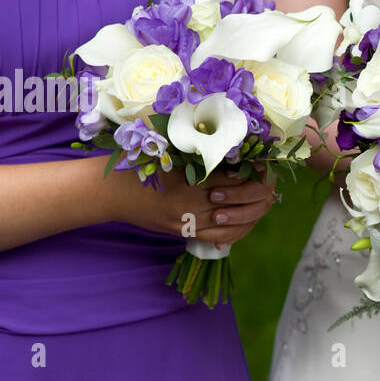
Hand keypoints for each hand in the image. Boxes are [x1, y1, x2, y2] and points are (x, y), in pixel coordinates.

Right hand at [110, 161, 278, 246]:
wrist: (111, 193)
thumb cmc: (138, 166)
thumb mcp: (168, 152)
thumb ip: (196, 151)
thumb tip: (228, 143)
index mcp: (188, 182)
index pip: (231, 179)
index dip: (249, 171)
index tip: (261, 164)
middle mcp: (190, 207)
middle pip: (234, 202)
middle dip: (253, 193)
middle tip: (267, 183)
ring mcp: (185, 223)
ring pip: (229, 224)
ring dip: (247, 214)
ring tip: (258, 202)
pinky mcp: (181, 233)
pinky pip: (216, 237)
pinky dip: (232, 231)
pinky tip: (242, 222)